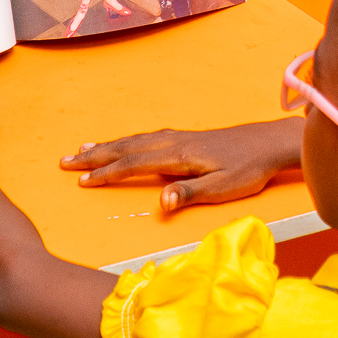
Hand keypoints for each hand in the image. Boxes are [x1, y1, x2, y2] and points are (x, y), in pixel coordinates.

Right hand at [60, 120, 299, 210]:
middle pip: (126, 148)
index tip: (81, 180)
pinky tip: (124, 143)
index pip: (133, 164)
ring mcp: (180, 136)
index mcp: (178, 156)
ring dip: (108, 145)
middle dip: (95, 155)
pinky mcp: (188, 137)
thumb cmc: (250, 169)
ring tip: (83, 148)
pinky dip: (128, 140)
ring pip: (135, 140)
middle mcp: (174, 141)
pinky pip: (147, 137)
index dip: (106, 173)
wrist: (272, 142)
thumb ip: (190, 193)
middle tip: (65, 160)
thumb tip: (161, 201)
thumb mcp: (223, 188)